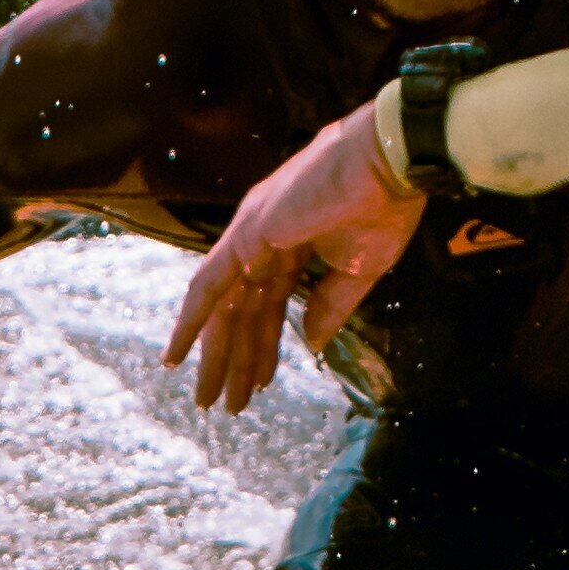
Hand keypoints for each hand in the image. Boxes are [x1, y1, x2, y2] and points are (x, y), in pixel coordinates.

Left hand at [161, 99, 424, 414]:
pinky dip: (192, 319)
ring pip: (223, 308)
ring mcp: (250, 237)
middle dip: (233, 360)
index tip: (259, 384)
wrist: (388, 164)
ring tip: (208, 399)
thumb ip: (329, 308)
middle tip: (221, 405)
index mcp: (290, 246)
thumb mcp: (357, 272)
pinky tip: (181, 353)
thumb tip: (313, 344)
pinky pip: (210, 285)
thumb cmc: (382, 207)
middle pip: (241, 313)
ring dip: (216, 355)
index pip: (269, 307)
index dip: (264, 348)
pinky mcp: (246, 235)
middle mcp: (262, 241)